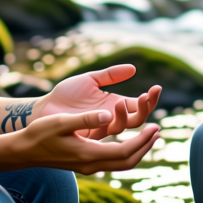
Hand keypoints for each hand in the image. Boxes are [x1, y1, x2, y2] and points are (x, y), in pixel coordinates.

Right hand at [16, 109, 161, 173]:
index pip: (125, 152)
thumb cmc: (39, 134)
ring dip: (138, 150)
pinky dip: (126, 151)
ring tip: (149, 135)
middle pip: (127, 161)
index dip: (142, 141)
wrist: (24, 151)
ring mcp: (88, 166)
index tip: (155, 127)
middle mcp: (91, 164)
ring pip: (121, 163)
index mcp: (88, 154)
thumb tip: (106, 114)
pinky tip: (128, 139)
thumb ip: (84, 119)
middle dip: (145, 147)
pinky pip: (113, 161)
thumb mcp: (60, 122)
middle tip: (158, 131)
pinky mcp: (85, 164)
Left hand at [38, 65, 161, 138]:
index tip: (157, 88)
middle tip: (146, 96)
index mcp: (114, 105)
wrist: (45, 107)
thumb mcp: (90, 79)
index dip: (150, 99)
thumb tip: (133, 69)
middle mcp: (111, 118)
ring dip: (128, 114)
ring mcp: (102, 126)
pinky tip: (113, 108)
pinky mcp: (91, 133)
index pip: (138, 105)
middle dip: (146, 108)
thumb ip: (110, 75)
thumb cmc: (66, 94)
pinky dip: (113, 120)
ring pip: (124, 127)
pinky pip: (107, 130)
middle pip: (137, 119)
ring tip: (122, 101)